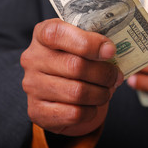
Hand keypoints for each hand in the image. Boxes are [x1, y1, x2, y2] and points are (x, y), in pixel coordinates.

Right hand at [21, 18, 123, 135]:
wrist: (56, 90)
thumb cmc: (73, 59)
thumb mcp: (80, 42)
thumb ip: (94, 42)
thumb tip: (110, 52)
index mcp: (42, 34)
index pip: (58, 33)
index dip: (88, 42)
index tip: (110, 51)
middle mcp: (32, 59)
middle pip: (75, 66)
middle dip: (104, 73)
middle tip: (116, 76)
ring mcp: (32, 86)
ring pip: (77, 93)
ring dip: (101, 94)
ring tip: (107, 91)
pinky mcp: (37, 111)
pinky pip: (74, 114)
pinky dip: (90, 111)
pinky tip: (92, 105)